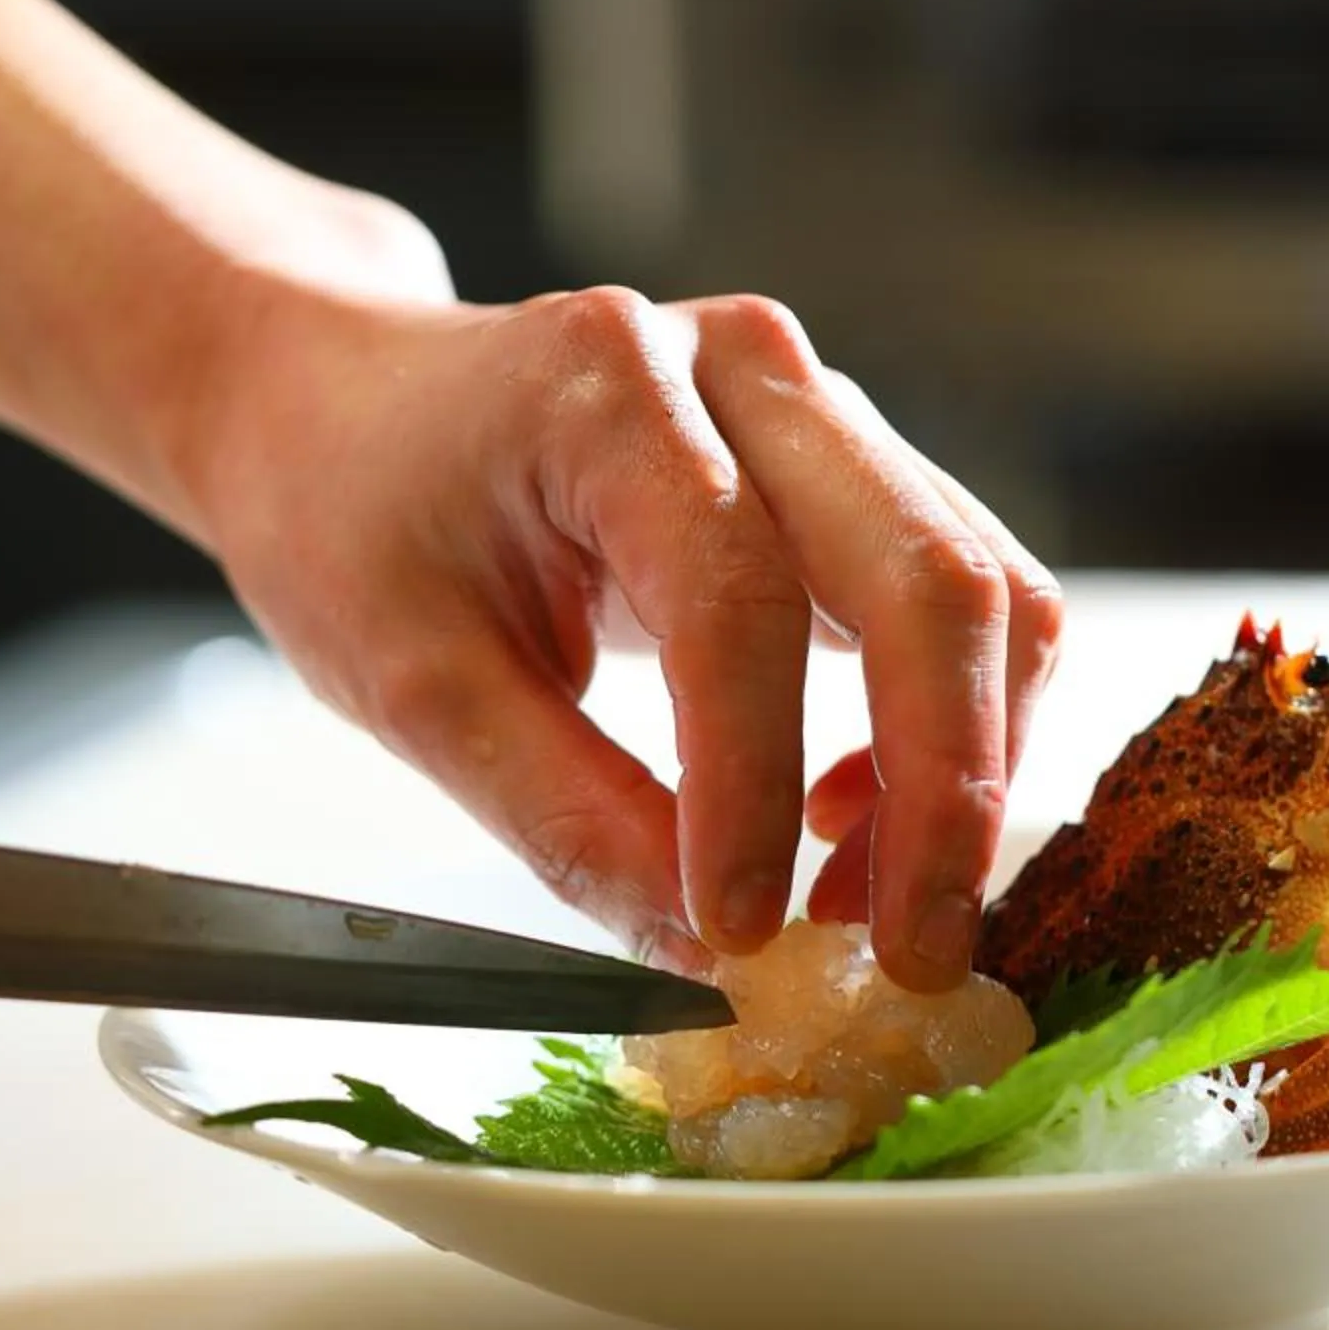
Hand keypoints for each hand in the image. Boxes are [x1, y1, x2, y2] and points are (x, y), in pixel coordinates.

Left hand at [174, 207, 1061, 990]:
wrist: (345, 407)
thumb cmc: (354, 514)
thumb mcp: (415, 684)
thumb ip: (568, 817)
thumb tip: (708, 952)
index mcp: (612, 389)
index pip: (738, 603)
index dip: (754, 787)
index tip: (742, 934)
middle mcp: (749, 371)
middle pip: (926, 582)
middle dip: (943, 795)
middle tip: (913, 957)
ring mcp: (820, 411)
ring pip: (983, 594)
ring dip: (961, 774)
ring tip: (863, 907)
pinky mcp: (854, 471)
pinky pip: (960, 602)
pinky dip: (947, 730)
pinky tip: (844, 820)